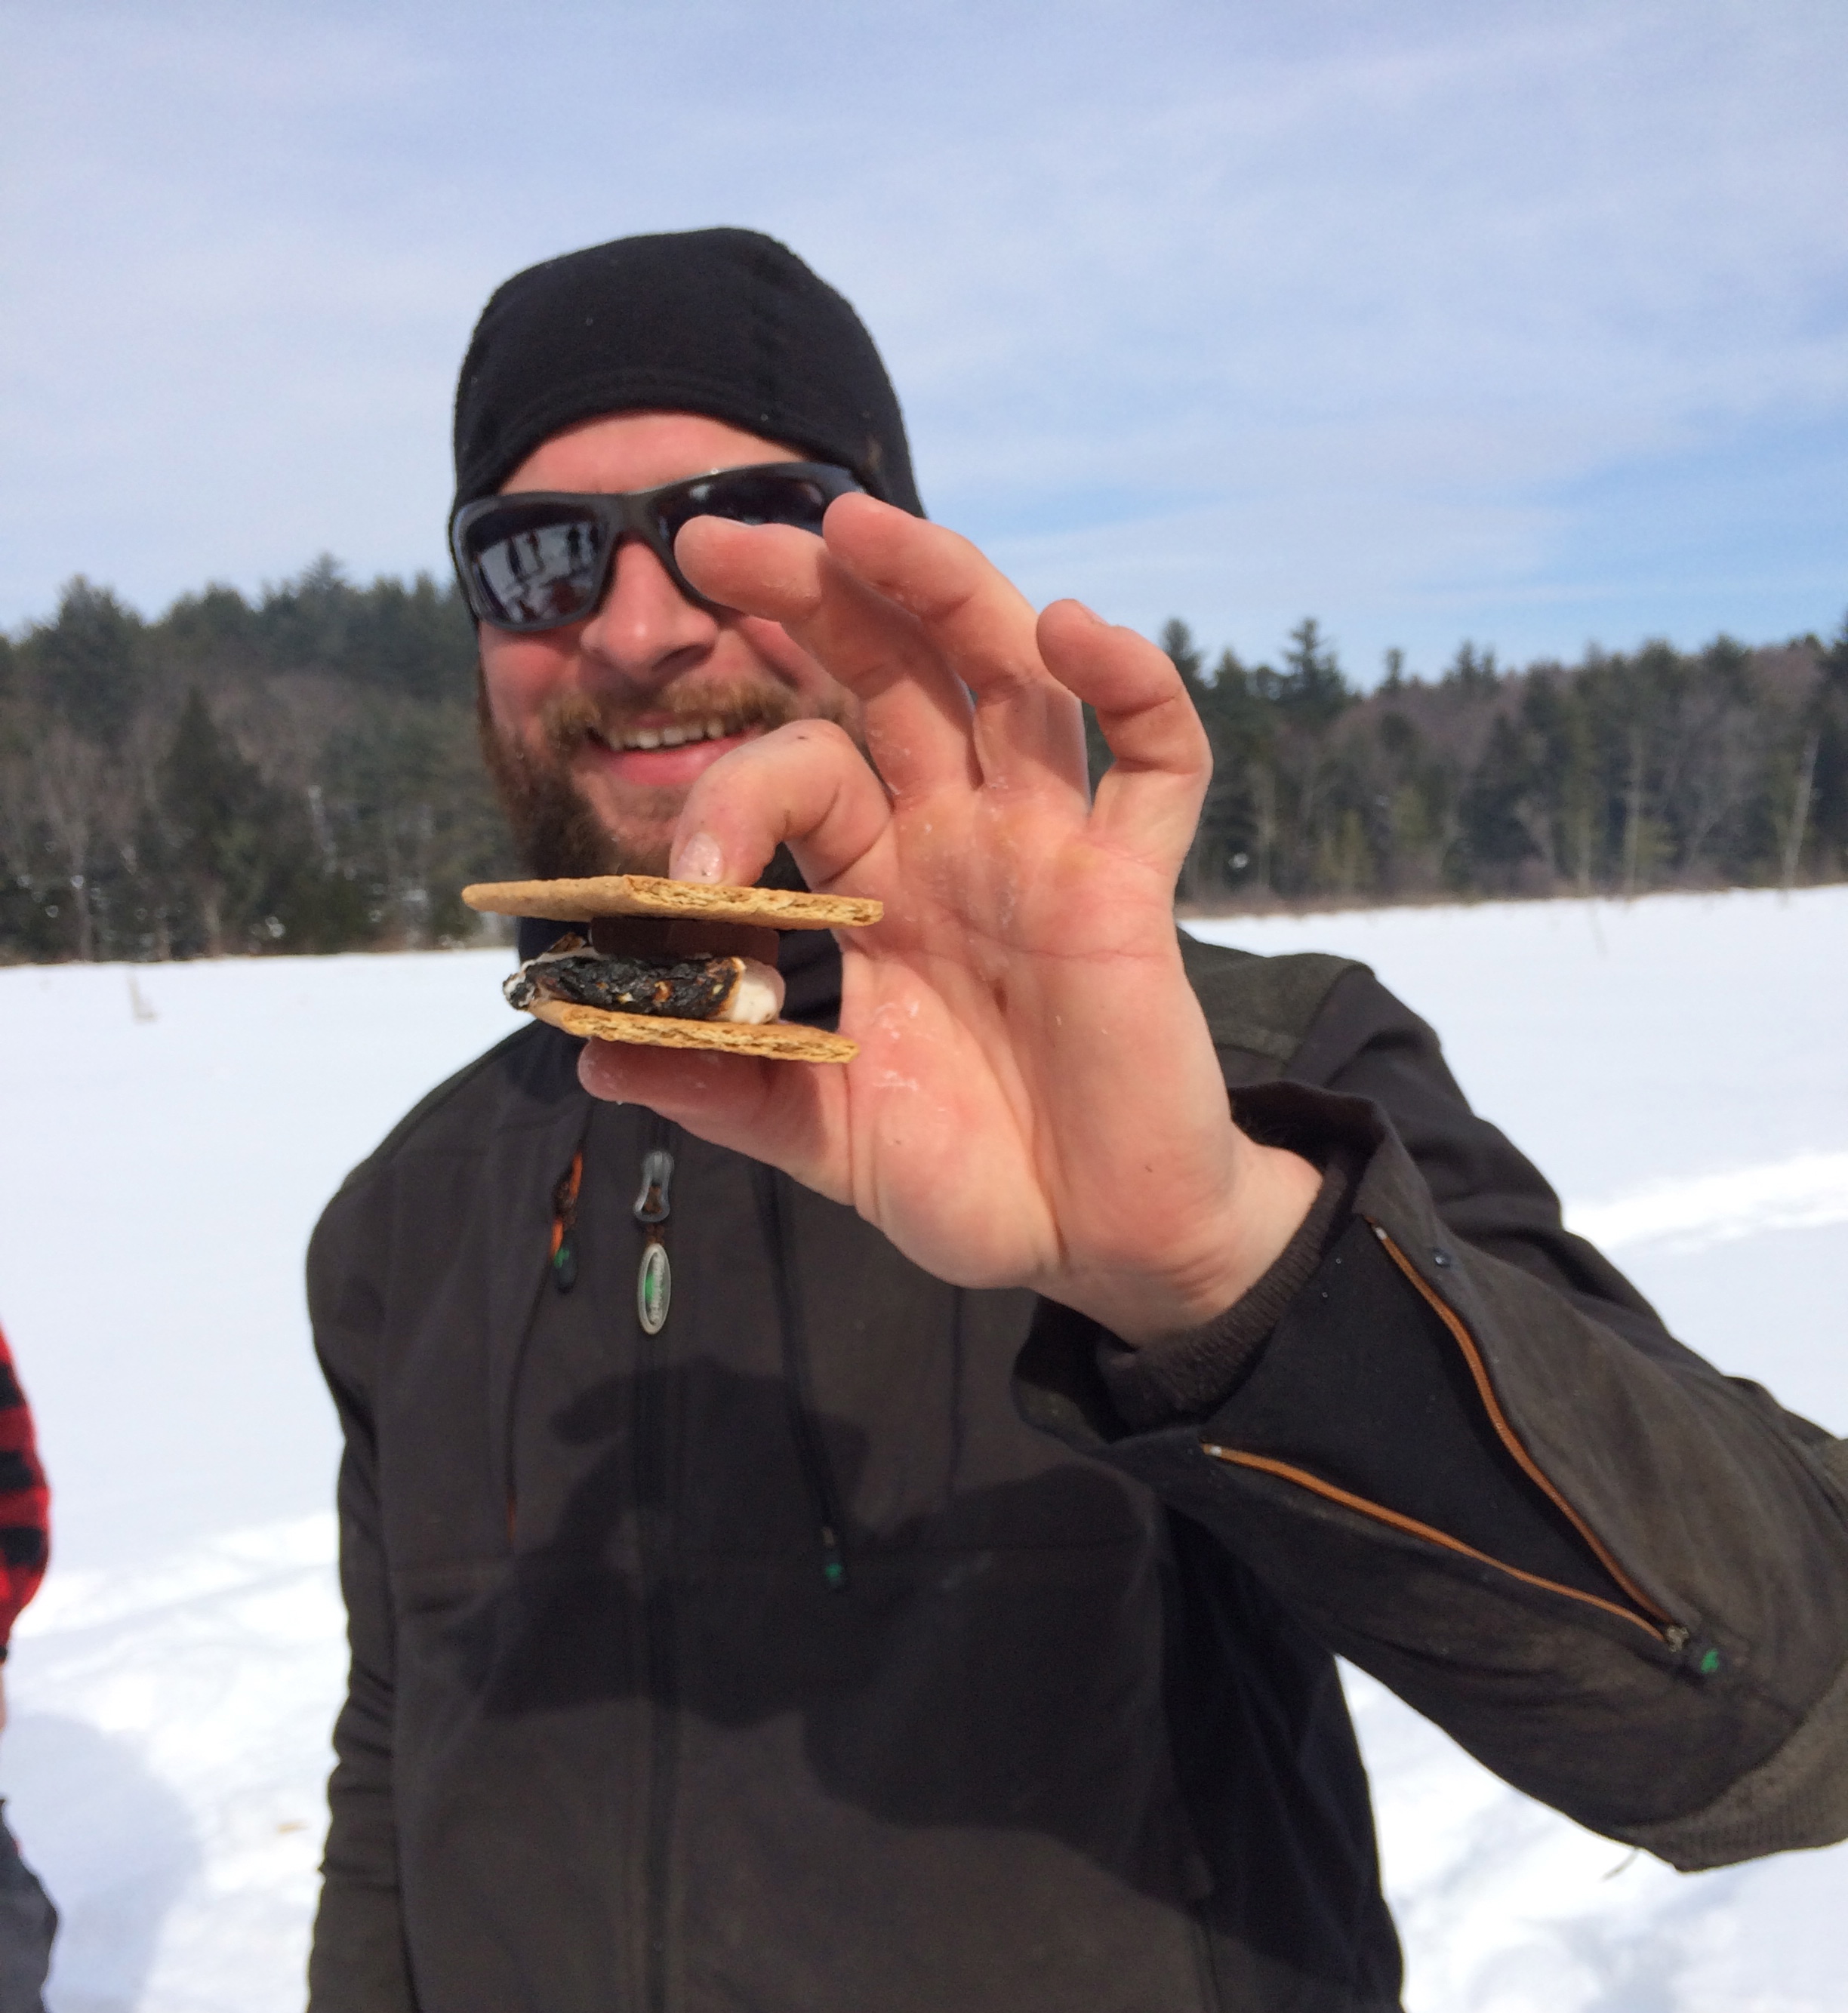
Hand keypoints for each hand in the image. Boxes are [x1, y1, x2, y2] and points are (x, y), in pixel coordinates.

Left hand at [577, 497, 1318, 1345]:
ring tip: (864, 521)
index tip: (686, 873)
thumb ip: (720, 1089)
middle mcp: (958, 841)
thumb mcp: (820, 1137)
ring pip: (1007, 678)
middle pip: (891, 672)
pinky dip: (1131, 682)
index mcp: (877, 884)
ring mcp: (1047, 850)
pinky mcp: (1133, 886)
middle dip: (811, 593)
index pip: (801, 771)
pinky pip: (1157, 760)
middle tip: (712, 538)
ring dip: (941, 588)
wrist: (1094, 1242)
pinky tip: (1074, 627)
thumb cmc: (971, 1179)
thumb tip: (590, 1056)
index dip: (732, 791)